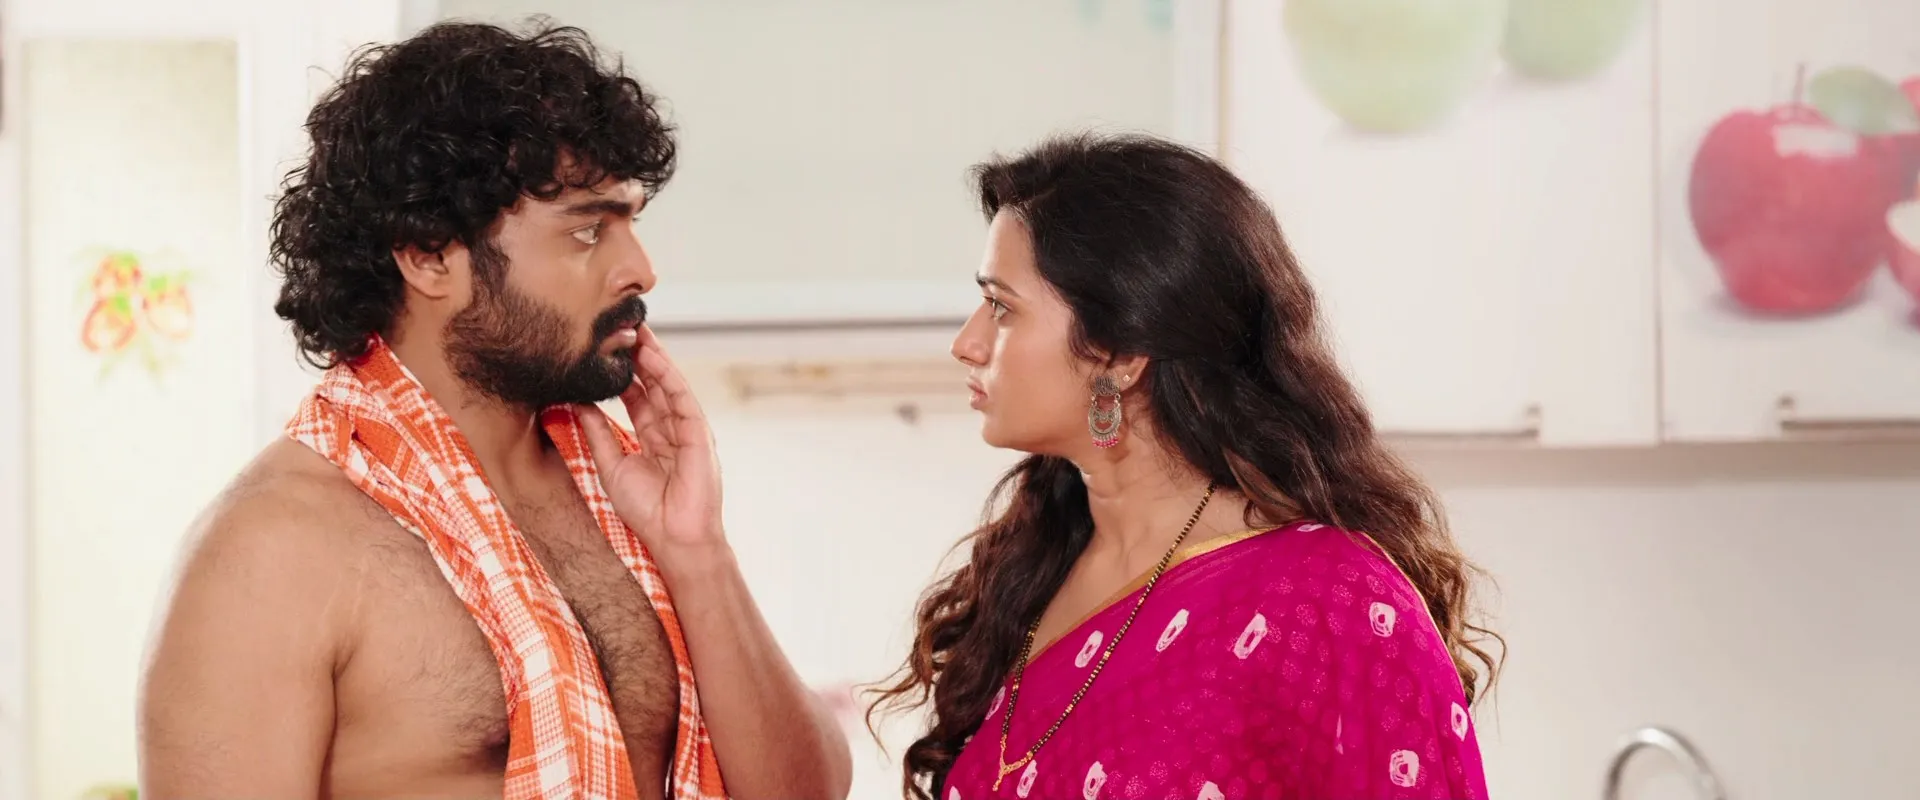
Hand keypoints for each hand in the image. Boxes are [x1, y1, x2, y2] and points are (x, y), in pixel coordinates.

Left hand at [579, 325, 724, 552]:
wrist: (674, 539)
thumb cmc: (647, 512)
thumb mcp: (611, 466)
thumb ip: (597, 434)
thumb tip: (578, 403)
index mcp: (652, 438)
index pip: (636, 396)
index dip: (622, 373)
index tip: (606, 349)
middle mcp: (671, 429)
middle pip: (652, 384)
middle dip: (638, 356)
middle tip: (621, 327)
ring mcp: (687, 429)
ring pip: (667, 385)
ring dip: (652, 358)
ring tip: (635, 332)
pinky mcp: (699, 433)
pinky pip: (681, 398)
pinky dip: (667, 376)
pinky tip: (653, 357)